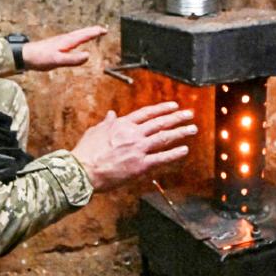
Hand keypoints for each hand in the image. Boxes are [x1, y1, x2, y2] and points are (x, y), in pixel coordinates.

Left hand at [20, 26, 107, 70]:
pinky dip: (80, 38)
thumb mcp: (58, 60)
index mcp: (68, 41)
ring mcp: (61, 41)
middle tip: (104, 29)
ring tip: (95, 33)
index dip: (95, 32)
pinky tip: (77, 42)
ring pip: (78, 35)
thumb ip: (73, 59)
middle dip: (94, 30)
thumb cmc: (40, 58)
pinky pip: (72, 40)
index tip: (105, 30)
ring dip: (87, 33)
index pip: (85, 35)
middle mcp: (65, 39)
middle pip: (82, 32)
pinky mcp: (57, 45)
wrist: (25, 56)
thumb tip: (88, 56)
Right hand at [71, 101, 195, 190]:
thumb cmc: (86, 152)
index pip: (147, 113)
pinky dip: (174, 153)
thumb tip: (110, 114)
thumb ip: (106, 122)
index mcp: (122, 124)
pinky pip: (162, 158)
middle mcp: (133, 133)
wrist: (83, 170)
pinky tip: (184, 149)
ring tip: (192, 129)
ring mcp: (138, 148)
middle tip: (189, 114)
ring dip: (180, 132)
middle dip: (177, 117)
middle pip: (160, 123)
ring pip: (164, 138)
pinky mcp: (140, 165)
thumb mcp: (95, 131)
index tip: (173, 106)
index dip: (162, 109)